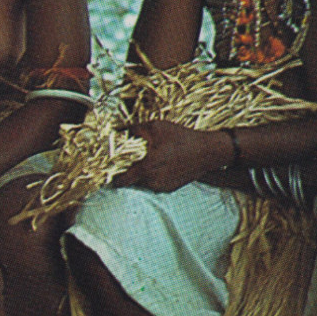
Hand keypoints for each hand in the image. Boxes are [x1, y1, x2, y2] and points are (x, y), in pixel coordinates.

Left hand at [112, 118, 228, 193]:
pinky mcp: (169, 188)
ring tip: (150, 158)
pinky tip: (161, 164)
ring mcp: (161, 186)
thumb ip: (134, 129)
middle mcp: (152, 181)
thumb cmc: (181, 138)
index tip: (109, 173)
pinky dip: (153, 175)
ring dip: (142, 173)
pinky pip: (154, 183)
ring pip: (142, 182)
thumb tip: (118, 130)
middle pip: (131, 180)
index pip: (122, 179)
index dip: (113, 177)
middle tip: (131, 158)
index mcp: (147, 167)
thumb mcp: (156, 127)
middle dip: (129, 170)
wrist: (207, 151)